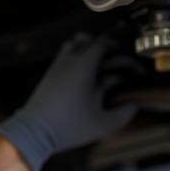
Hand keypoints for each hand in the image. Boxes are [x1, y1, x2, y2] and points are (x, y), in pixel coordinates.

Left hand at [0, 35, 136, 170]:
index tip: (126, 56)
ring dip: (87, 48)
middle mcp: (70, 60)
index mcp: (85, 65)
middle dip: (103, 45)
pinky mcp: (49, 74)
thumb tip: (134, 106)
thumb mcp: (103, 124)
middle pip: (87, 38)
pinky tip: (83, 74)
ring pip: (73, 44)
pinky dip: (76, 57)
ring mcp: (57, 66)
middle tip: (114, 57)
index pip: (103, 43)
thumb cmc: (69, 126)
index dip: (117, 47)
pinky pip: (64, 55)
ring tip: (99, 62)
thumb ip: (124, 114)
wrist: (35, 132)